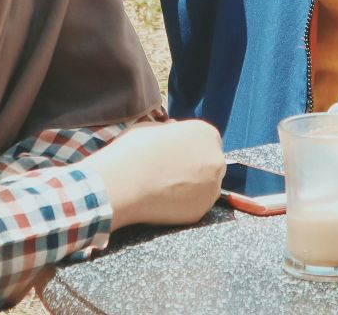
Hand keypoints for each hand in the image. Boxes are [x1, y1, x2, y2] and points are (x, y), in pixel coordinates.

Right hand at [82, 119, 225, 227]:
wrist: (121, 185)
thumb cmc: (132, 151)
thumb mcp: (150, 128)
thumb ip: (169, 129)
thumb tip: (174, 128)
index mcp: (206, 133)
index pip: (207, 140)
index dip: (190, 148)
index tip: (176, 155)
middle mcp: (216, 159)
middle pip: (210, 164)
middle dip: (195, 167)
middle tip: (170, 173)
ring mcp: (212, 187)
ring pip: (206, 187)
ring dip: (192, 187)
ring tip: (165, 188)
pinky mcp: (202, 210)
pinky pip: (196, 205)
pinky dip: (184, 204)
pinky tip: (164, 200)